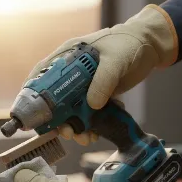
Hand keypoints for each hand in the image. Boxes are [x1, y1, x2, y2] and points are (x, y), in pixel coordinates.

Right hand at [24, 5, 177, 145]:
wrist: (149, 48)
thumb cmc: (129, 44)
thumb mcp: (115, 60)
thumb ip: (104, 80)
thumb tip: (92, 105)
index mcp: (68, 56)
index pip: (42, 74)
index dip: (32, 93)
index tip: (32, 113)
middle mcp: (70, 72)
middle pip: (53, 99)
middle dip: (58, 120)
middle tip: (67, 132)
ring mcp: (82, 86)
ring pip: (69, 110)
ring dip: (74, 127)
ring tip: (85, 138)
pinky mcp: (94, 96)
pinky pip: (85, 114)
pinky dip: (88, 126)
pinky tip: (95, 134)